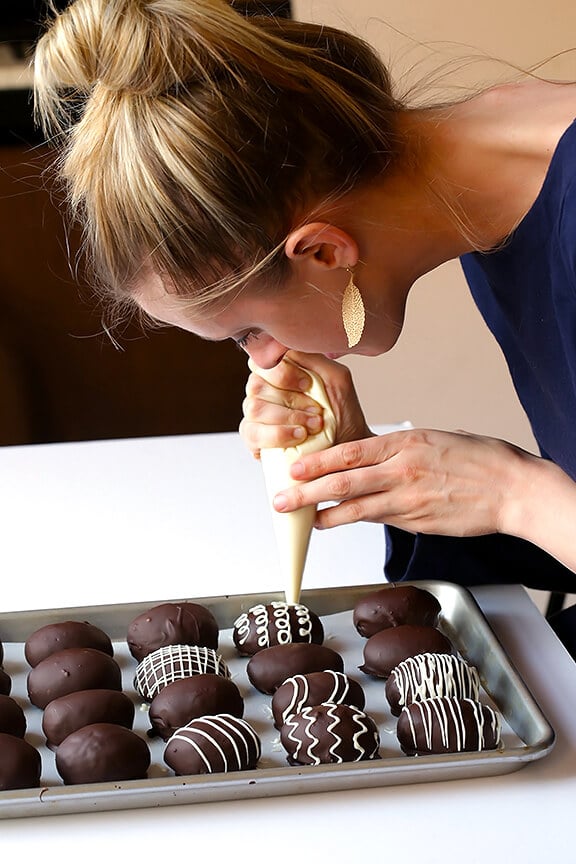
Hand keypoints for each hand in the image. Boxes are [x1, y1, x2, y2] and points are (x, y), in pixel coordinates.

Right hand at [239, 352, 371, 457]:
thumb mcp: (337, 378)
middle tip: (316, 411)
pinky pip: (253, 432)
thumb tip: (286, 344)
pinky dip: (278, 435)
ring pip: (254, 408)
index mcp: (278, 370)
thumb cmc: (341, 413)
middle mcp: (262, 389)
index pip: (262, 360)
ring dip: (288, 418)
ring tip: (313, 426)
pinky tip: (299, 437)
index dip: (283, 372)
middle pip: (256, 384)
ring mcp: (255, 413)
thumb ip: (313, 357)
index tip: (308, 385)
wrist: (346, 448)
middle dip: (291, 400)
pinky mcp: (253, 437)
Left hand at [271, 427, 540, 536]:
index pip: (350, 451)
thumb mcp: (435, 439)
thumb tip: (375, 459)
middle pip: (344, 481)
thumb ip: (401, 450)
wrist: (512, 489)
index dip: (317, 461)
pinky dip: (355, 522)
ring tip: (304, 520)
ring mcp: (409, 499)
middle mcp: (402, 470)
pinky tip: (338, 524)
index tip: (294, 467)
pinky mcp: (417, 523)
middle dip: (307, 491)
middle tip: (281, 498)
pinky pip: (380, 521)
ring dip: (326, 515)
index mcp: (405, 443)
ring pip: (357, 508)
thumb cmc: (479, 459)